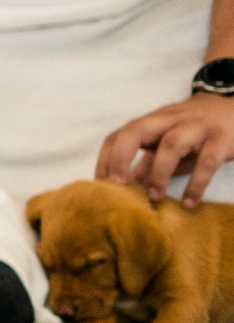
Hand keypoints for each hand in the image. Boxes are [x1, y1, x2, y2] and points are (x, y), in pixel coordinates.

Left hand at [96, 94, 233, 206]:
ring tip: (155, 198)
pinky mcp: (221, 139)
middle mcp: (170, 120)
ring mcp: (196, 127)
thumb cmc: (194, 132)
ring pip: (171, 145)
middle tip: (118, 186)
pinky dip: (196, 184)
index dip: (106, 158)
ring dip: (159, 174)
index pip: (120, 134)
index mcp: (152, 121)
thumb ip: (147, 163)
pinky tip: (188, 202)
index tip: (100, 184)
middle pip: (136, 131)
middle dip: (121, 157)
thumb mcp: (167, 144)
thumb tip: (122, 188)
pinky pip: (207, 162)